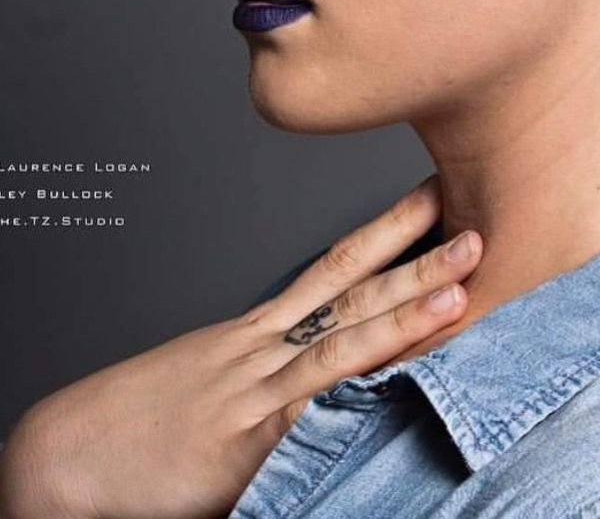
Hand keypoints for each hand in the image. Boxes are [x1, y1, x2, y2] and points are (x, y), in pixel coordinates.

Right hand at [0, 174, 481, 518]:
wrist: (66, 454)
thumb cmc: (138, 426)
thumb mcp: (213, 389)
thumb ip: (271, 379)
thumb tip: (322, 385)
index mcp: (259, 330)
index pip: (335, 268)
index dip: (387, 235)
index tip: (432, 202)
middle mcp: (265, 344)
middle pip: (353, 285)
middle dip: (416, 253)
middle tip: (476, 222)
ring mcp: (260, 382)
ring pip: (346, 332)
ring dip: (409, 307)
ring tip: (461, 284)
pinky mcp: (250, 430)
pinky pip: (317, 395)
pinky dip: (363, 377)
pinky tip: (411, 364)